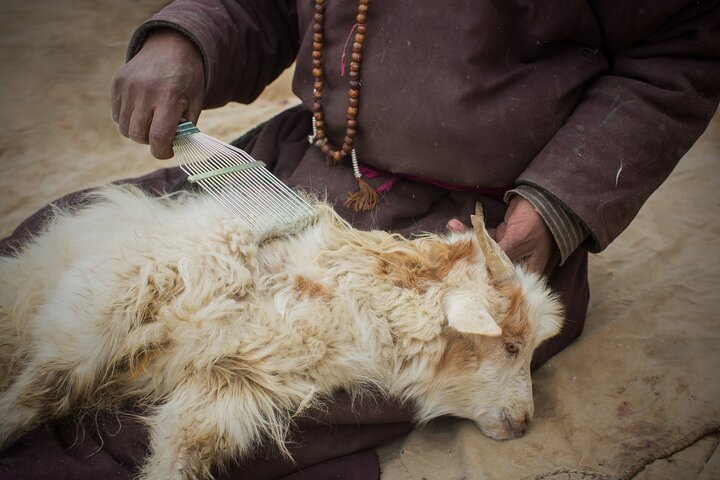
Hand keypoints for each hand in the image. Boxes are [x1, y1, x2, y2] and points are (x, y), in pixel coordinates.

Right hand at [111, 29, 204, 158]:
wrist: (172, 46)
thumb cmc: (187, 80)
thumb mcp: (194, 103)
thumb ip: (185, 128)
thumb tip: (174, 149)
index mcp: (169, 97)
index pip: (158, 137)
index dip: (162, 152)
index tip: (167, 151)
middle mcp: (146, 91)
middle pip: (138, 135)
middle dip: (150, 142)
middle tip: (160, 135)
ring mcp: (129, 86)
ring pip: (125, 128)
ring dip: (138, 132)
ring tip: (151, 123)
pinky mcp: (118, 83)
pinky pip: (117, 115)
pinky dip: (128, 120)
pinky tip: (141, 111)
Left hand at [446, 196, 554, 273]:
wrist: (540, 197)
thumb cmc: (535, 221)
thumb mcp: (517, 240)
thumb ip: (498, 254)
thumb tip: (480, 267)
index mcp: (527, 270)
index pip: (503, 281)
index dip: (484, 280)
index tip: (463, 274)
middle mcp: (517, 263)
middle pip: (490, 267)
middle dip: (469, 258)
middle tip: (449, 253)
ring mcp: (509, 249)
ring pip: (484, 250)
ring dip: (467, 241)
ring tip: (450, 231)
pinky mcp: (502, 236)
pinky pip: (484, 237)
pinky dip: (471, 231)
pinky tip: (455, 224)